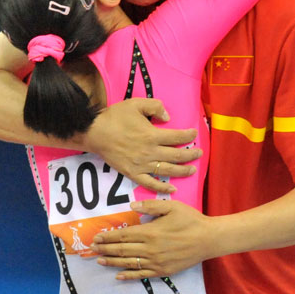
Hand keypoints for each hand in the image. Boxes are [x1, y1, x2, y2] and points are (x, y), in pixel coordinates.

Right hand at [83, 98, 201, 193]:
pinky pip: (150, 183)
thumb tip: (168, 118)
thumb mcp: (136, 104)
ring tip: (193, 170)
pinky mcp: (133, 173)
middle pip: (176, 155)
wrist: (94, 133)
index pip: (177, 137)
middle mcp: (150, 152)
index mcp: (152, 135)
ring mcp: (142, 165)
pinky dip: (162, 188)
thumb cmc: (115, 117)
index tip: (194, 133)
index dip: (189, 135)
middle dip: (191, 155)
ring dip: (183, 171)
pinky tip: (172, 189)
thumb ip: (155, 107)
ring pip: (167, 170)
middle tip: (199, 153)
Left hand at [89, 200, 219, 279]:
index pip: (124, 235)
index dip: (108, 237)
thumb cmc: (191, 220)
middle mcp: (150, 249)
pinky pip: (141, 274)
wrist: (209, 239)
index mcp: (150, 232)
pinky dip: (128, 275)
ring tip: (99, 261)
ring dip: (112, 262)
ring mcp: (156, 262)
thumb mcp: (172, 206)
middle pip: (122, 249)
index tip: (97, 237)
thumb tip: (132, 205)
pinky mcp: (162, 271)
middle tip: (92, 249)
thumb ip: (151, 205)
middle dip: (105, 249)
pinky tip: (118, 275)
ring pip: (128, 263)